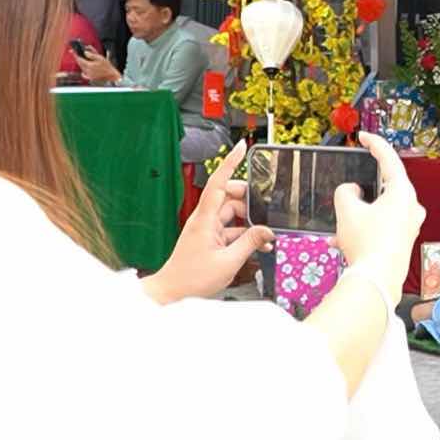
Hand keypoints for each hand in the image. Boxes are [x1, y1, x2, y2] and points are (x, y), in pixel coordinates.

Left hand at [76, 47, 120, 84]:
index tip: (72, 51)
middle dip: (77, 58)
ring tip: (82, 59)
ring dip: (80, 63)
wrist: (111, 76)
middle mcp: (87, 71)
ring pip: (81, 67)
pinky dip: (83, 70)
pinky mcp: (90, 78)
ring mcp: (88, 75)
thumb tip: (85, 52)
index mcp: (89, 65)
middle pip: (79, 63)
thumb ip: (92, 54)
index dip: (75, 54)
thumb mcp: (101, 58)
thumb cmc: (107, 67)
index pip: (79, 59)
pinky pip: (83, 73)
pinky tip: (85, 68)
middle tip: (76, 54)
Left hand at [145, 139, 275, 303]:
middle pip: (230, 197)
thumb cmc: (191, 279)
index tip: (241, 147)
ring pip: (233, 214)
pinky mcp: (209, 238)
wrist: (172, 292)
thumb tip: (267, 231)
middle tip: (267, 209)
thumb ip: (250, 243)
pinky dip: (244, 234)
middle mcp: (204, 219)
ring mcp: (206, 228)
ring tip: (264, 235)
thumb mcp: (228, 262)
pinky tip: (257, 245)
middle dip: (250, 201)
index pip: (219, 183)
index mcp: (204, 219)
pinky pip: (231, 229)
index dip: (230, 163)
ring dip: (250, 221)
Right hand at [333, 132, 427, 304]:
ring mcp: (410, 225)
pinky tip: (343, 243)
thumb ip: (346, 191)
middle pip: (385, 187)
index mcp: (402, 192)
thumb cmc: (367, 244)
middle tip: (348, 193)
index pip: (389, 159)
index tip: (364, 137)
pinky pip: (380, 228)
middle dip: (362, 192)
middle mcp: (412, 207)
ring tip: (339, 228)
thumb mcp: (347, 209)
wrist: (378, 281)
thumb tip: (352, 192)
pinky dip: (362, 231)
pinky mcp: (404, 241)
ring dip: (358, 216)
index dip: (374, 144)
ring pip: (379, 211)